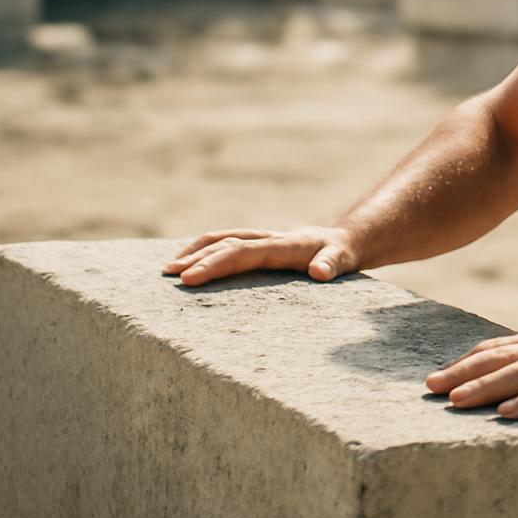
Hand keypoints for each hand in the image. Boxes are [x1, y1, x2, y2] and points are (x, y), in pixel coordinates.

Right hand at [163, 226, 359, 285]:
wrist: (346, 239)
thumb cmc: (342, 254)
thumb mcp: (343, 260)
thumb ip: (332, 264)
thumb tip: (318, 272)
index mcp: (283, 244)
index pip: (242, 252)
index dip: (215, 264)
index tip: (190, 279)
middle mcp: (268, 238)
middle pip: (226, 243)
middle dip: (197, 258)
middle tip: (170, 276)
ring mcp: (263, 240)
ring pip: (223, 239)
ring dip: (197, 251)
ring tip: (171, 269)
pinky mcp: (261, 245)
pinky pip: (228, 244)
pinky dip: (207, 250)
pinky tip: (192, 263)